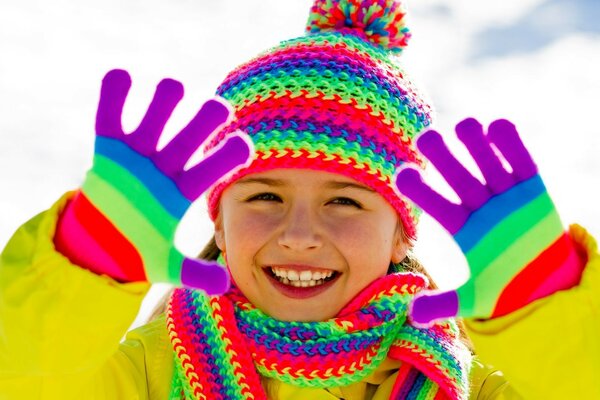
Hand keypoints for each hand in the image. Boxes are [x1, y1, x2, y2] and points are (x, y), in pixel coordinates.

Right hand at [58, 69, 251, 293]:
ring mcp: (137, 157)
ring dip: (164, 103)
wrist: (99, 247)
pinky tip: (121, 75)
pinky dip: (114, 97)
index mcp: (181, 191)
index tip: (245, 145)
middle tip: (220, 108)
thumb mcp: (166, 265)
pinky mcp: (108, 150)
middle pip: (188, 139)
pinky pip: (110, 118)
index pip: (209, 170)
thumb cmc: (137, 251)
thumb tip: (225, 285)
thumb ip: (194, 274)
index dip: (226, 158)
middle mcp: (163, 168)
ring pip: (154, 122)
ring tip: (173, 87)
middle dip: (202, 124)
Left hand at [395, 118, 582, 323]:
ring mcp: (506, 196)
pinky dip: (511, 145)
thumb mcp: (474, 299)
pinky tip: (497, 126)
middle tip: (426, 137)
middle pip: (458, 177)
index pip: (437, 205)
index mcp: (463, 227)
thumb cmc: (506, 290)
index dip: (421, 190)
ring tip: (464, 126)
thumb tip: (413, 316)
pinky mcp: (533, 190)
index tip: (402, 175)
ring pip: (487, 164)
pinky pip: (521, 163)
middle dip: (443, 158)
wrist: (546, 287)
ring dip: (476, 144)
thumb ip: (444, 304)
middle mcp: (480, 207)